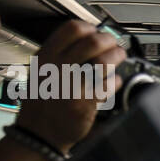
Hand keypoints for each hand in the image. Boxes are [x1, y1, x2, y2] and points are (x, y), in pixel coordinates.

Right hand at [16, 20, 126, 151]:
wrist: (39, 133)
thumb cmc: (42, 102)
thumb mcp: (40, 71)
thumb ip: (59, 55)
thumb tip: (87, 39)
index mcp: (46, 57)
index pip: (72, 29)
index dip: (90, 27)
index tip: (96, 31)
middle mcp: (58, 68)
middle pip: (93, 43)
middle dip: (109, 41)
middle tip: (115, 44)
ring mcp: (73, 85)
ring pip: (103, 62)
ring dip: (116, 57)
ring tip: (119, 57)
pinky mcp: (86, 102)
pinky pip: (108, 85)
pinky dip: (115, 80)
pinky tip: (114, 81)